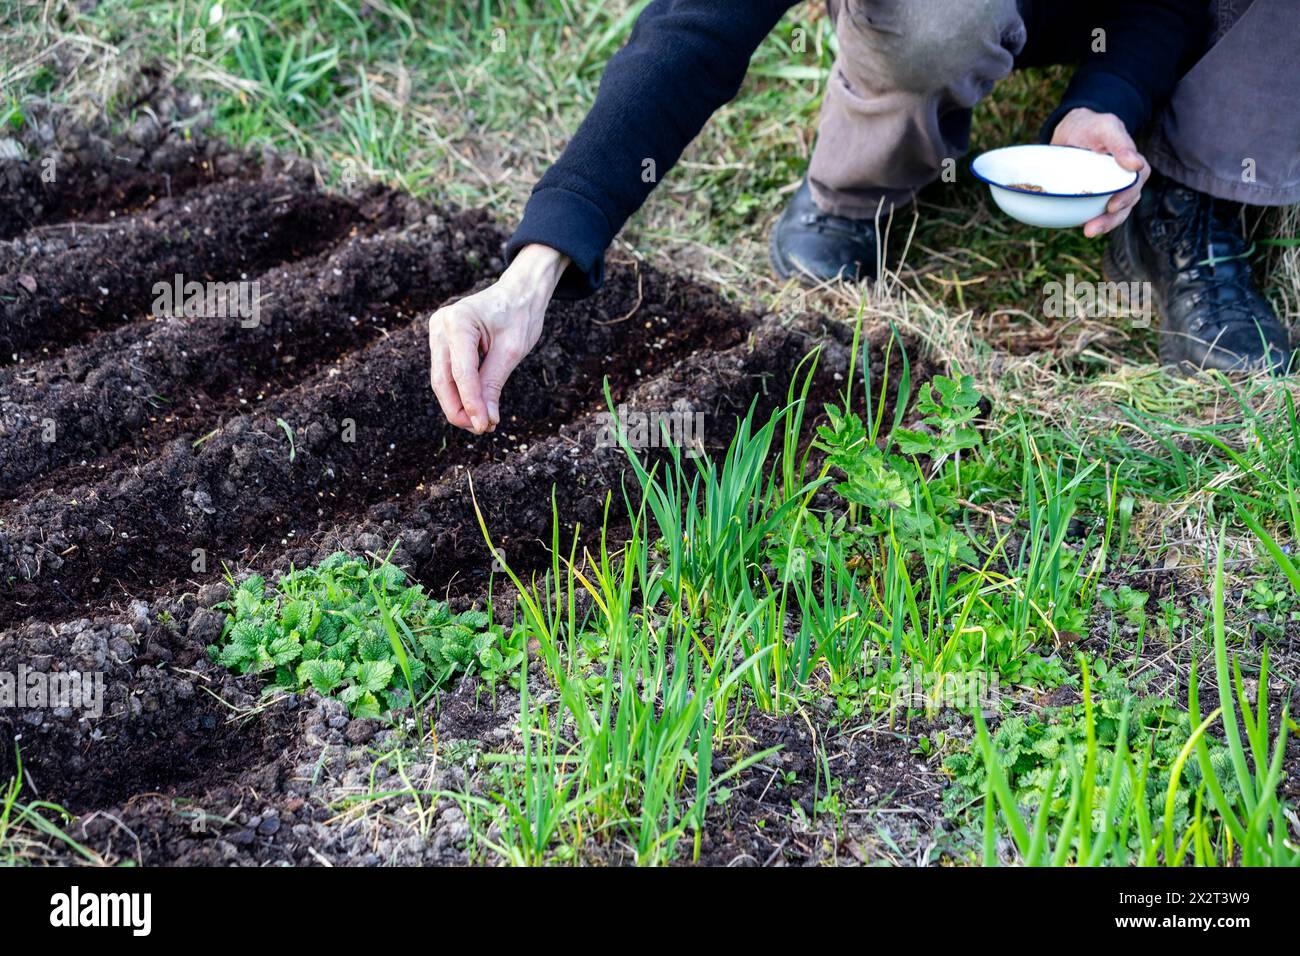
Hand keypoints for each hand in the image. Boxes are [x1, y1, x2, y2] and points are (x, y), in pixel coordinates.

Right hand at [428, 244, 567, 432]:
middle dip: (460, 409)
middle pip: (443, 379)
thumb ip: (494, 384)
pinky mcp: (441, 341)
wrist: (517, 292)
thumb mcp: (512, 351)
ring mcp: (437, 332)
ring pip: (442, 379)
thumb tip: (485, 420)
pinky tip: (476, 407)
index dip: (471, 403)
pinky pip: (446, 373)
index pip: (461, 373)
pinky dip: (460, 392)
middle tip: (482, 429)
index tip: (485, 427)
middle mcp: (441, 324)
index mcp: (459, 321)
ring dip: (459, 404)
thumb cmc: (519, 315)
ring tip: (482, 422)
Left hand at [1050, 107, 1150, 237]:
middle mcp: (1122, 181)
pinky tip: (1079, 226)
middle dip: (1111, 220)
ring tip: (1088, 232)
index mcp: (1131, 166)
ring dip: (1102, 225)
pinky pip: (1094, 213)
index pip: (1135, 184)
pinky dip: (1089, 221)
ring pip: (1112, 214)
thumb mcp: (1106, 127)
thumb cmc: (1092, 126)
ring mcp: (1108, 191)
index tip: (1112, 207)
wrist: (1071, 131)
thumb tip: (1136, 165)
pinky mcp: (1092, 198)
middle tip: (1092, 229)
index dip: (1126, 197)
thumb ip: (1120, 143)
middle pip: (1125, 204)